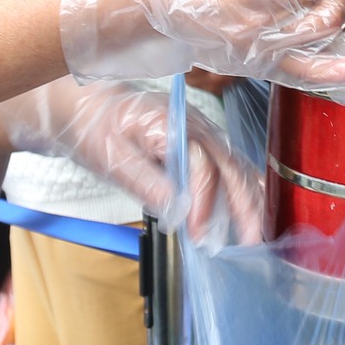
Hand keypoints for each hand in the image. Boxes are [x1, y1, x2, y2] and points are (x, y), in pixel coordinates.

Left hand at [2, 78, 267, 243]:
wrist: (87, 104)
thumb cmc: (96, 128)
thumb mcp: (112, 158)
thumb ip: (146, 183)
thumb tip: (177, 211)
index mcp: (172, 124)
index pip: (200, 167)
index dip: (203, 203)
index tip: (198, 234)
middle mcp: (194, 125)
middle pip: (229, 165)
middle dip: (243, 203)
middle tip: (249, 240)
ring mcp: (200, 131)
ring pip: (234, 164)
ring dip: (248, 198)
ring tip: (256, 231)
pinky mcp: (199, 140)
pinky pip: (227, 163)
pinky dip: (242, 185)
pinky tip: (253, 205)